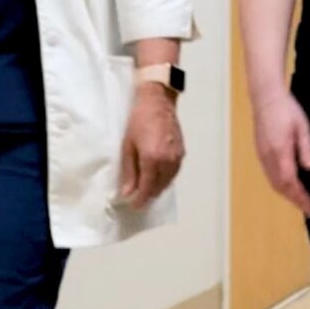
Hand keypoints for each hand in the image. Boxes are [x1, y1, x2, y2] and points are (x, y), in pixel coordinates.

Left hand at [119, 85, 185, 207]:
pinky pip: (174, 172)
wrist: (158, 102)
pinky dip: (166, 178)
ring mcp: (177, 157)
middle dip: (149, 195)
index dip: (141, 199)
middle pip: (159, 187)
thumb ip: (129, 171)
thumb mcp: (128, 145)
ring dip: (158, 187)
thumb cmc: (138, 121)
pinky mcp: (182, 152)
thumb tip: (128, 191)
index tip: (134, 206)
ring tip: (148, 189)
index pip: (147, 187)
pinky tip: (158, 177)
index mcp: (152, 159)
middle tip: (139, 199)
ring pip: (168, 181)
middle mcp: (167, 161)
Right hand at [252, 92, 309, 217]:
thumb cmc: (286, 109)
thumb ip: (306, 148)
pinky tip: (287, 185)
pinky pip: (269, 175)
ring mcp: (262, 155)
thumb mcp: (302, 127)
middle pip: (280, 187)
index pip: (290, 182)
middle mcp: (269, 156)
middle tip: (308, 208)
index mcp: (280, 151)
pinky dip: (279, 185)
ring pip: (273, 182)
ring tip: (300, 200)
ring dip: (286, 194)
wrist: (266, 98)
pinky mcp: (261, 152)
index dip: (300, 197)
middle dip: (294, 200)